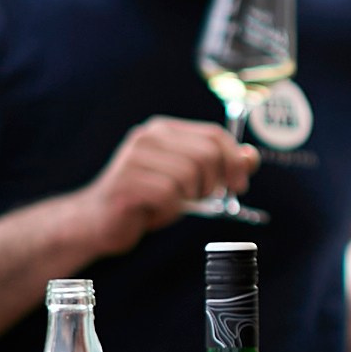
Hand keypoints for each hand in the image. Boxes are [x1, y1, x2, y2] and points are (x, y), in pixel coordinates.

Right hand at [76, 117, 258, 255]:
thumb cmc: (148, 200)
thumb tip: (251, 157)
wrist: (99, 221)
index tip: (240, 184)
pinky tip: (156, 210)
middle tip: (201, 198)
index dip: (235, 160)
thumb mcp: (190, 181)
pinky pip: (169, 195)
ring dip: (189, 197)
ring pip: (189, 175)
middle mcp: (148, 137)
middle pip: (206, 155)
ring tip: (174, 203)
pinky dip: (170, 209)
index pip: (214, 135)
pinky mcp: (126, 182)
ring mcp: (134, 158)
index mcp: (164, 130)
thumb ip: (219, 166)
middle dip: (213, 182)